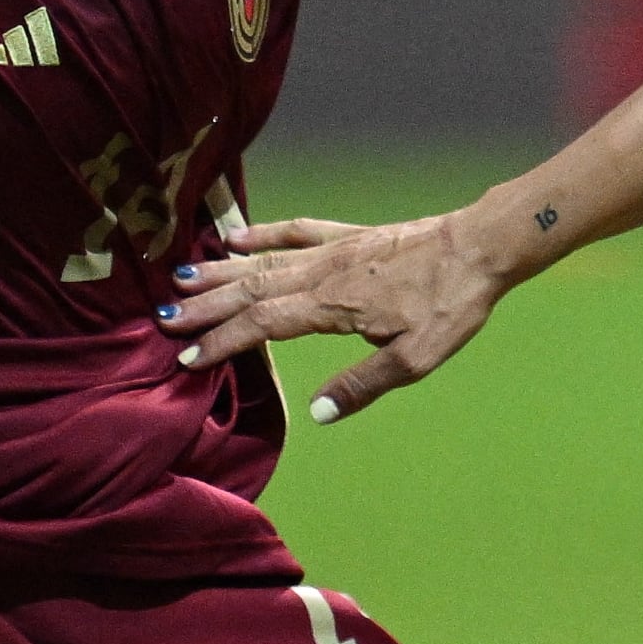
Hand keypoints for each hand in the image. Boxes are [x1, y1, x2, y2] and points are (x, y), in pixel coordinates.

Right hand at [159, 213, 513, 421]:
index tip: (187, 358)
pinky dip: (263, 233)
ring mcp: (334, 250)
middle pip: (250, 290)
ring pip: (264, 261)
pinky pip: (297, 231)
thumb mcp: (415, 359)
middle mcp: (323, 273)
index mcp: (332, 307)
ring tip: (179, 280)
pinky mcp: (350, 235)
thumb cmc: (450, 305)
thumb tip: (316, 412)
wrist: (480, 247)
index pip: (262, 324)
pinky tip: (235, 236)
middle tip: (162, 320)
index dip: (222, 342)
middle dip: (204, 308)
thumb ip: (362, 384)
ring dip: (220, 272)